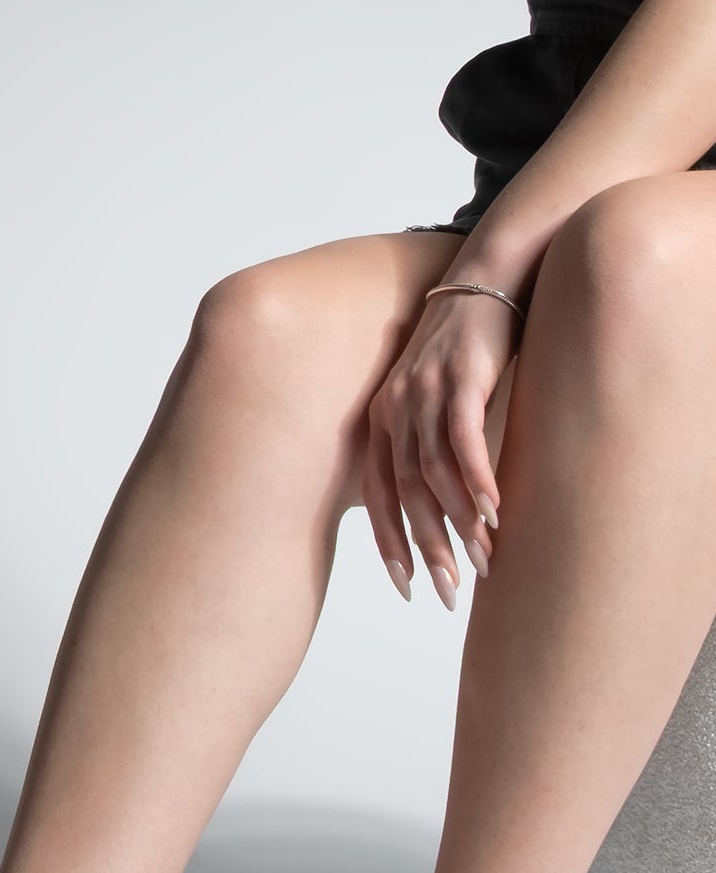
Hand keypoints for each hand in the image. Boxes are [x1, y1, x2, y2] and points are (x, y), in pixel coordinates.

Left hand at [362, 287, 518, 607]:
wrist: (491, 279)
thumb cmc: (468, 350)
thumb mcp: (436, 400)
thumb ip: (430, 446)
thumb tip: (443, 506)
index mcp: (384, 420)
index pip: (379, 495)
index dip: (391, 543)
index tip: (407, 587)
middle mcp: (395, 408)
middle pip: (408, 493)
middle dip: (429, 549)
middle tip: (450, 593)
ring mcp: (425, 391)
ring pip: (436, 473)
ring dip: (460, 523)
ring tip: (484, 560)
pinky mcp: (460, 376)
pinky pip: (464, 439)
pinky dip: (477, 480)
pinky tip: (493, 513)